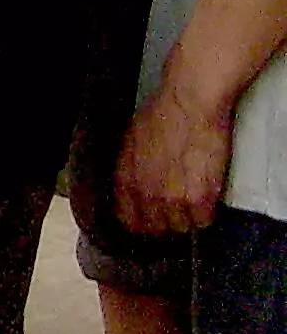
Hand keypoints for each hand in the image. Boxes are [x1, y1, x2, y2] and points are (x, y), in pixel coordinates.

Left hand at [118, 78, 236, 235]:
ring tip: (194, 198)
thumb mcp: (131, 142)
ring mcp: (173, 199)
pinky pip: (203, 221)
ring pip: (182, 228)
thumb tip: (135, 185)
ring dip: (188, 217)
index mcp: (125, 179)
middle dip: (167, 221)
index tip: (152, 218)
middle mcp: (146, 194)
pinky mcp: (200, 198)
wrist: (189, 104)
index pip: (129, 221)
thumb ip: (131, 169)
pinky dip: (207, 212)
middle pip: (157, 229)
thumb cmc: (161, 114)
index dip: (142, 221)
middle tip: (178, 207)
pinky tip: (207, 195)